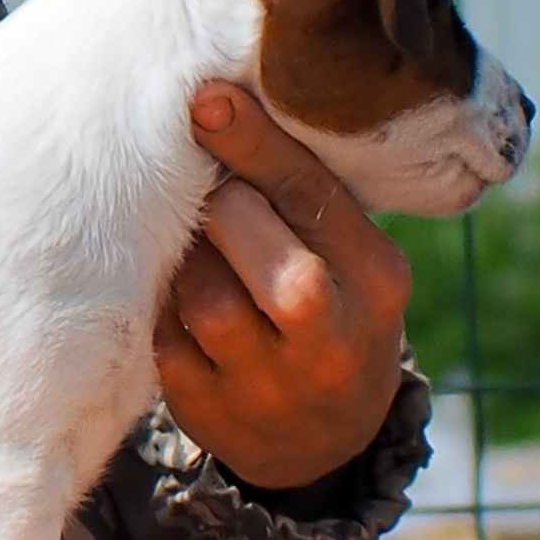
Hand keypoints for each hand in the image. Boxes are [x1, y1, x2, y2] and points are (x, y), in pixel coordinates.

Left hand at [154, 83, 414, 491]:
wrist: (323, 441)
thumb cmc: (330, 314)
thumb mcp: (351, 262)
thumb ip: (307, 202)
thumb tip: (222, 106)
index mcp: (375, 276)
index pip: (308, 192)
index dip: (252, 141)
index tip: (205, 99)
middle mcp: (331, 333)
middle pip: (248, 233)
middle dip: (219, 205)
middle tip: (211, 201)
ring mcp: (271, 380)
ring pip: (203, 292)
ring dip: (188, 261)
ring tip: (199, 257)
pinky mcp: (212, 407)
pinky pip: (166, 338)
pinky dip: (163, 309)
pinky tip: (177, 300)